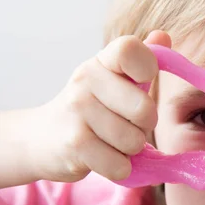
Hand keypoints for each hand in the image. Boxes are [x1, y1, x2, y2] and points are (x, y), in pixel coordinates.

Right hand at [32, 31, 170, 181]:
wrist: (41, 139)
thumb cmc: (91, 109)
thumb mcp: (113, 81)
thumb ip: (140, 61)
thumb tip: (163, 36)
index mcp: (101, 61)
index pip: (130, 49)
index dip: (148, 66)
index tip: (144, 81)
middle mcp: (86, 80)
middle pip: (144, 109)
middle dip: (145, 126)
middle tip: (128, 125)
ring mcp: (77, 110)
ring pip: (133, 142)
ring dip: (129, 150)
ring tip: (111, 141)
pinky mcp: (74, 143)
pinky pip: (119, 165)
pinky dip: (118, 168)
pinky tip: (102, 157)